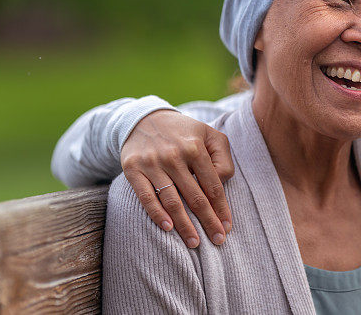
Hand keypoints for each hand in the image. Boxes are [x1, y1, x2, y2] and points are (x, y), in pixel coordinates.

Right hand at [120, 110, 234, 247]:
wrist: (144, 119)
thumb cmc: (185, 132)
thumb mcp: (210, 135)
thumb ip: (222, 158)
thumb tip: (222, 183)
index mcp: (195, 146)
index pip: (212, 185)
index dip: (221, 208)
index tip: (227, 226)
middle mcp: (173, 155)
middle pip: (195, 196)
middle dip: (208, 221)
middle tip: (218, 240)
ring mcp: (152, 163)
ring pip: (172, 200)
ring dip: (184, 225)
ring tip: (195, 242)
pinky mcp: (133, 169)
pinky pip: (146, 197)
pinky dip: (157, 213)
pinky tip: (168, 227)